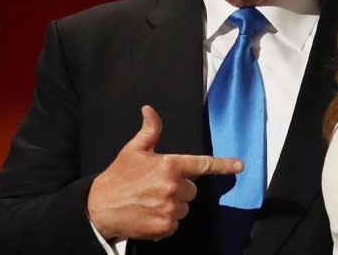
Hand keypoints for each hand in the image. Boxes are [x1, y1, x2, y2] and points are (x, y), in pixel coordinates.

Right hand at [87, 105, 242, 241]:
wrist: (97, 208)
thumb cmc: (117, 177)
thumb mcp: (133, 150)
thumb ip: (150, 130)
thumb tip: (149, 110)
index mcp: (170, 166)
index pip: (203, 164)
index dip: (224, 165)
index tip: (240, 165)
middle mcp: (173, 187)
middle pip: (192, 189)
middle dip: (179, 188)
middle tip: (157, 186)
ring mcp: (169, 209)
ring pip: (184, 207)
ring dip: (173, 205)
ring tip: (151, 200)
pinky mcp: (164, 228)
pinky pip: (175, 224)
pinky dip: (165, 221)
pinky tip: (150, 213)